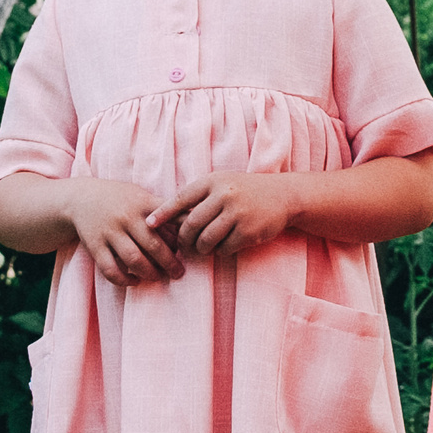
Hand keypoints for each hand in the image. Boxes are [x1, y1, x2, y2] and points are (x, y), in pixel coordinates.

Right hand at [64, 179, 181, 285]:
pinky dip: (124, 280)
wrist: (81, 197)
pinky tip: (134, 281)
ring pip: (133, 259)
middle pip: (153, 245)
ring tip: (157, 277)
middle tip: (179, 273)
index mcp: (143, 203)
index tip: (193, 247)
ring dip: (149, 273)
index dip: (182, 234)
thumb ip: (163, 209)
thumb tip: (191, 222)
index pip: (169, 219)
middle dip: (169, 262)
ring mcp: (109, 232)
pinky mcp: (94, 246)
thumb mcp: (142, 196)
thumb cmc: (121, 199)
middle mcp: (126, 217)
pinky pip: (110, 269)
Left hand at [150, 171, 297, 257]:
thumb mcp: (223, 183)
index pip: (181, 199)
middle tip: (184, 246)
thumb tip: (167, 217)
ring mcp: (238, 213)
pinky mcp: (249, 231)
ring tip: (203, 248)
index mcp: (214, 181)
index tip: (148, 225)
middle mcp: (225, 195)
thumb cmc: (245, 191)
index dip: (163, 214)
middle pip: (191, 224)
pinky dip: (220, 251)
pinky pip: (224, 248)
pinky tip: (224, 246)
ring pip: (206, 239)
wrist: (283, 195)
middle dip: (184, 239)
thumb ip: (199, 196)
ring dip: (201, 248)